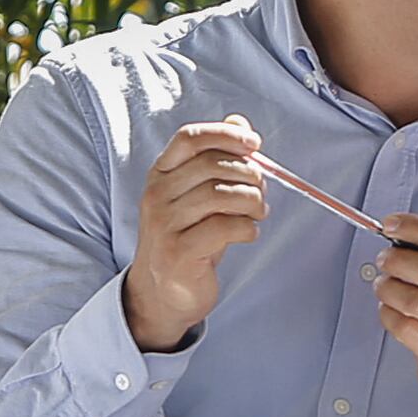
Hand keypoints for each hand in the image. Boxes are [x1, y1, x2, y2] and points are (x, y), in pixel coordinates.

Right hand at [119, 120, 269, 351]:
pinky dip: (247, 228)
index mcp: (161, 174)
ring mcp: (164, 224)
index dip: (226, 135)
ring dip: (252, 201)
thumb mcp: (198, 195)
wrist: (162, 293)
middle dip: (248, 174)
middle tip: (261, 190)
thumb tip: (239, 123)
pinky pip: (224, 227)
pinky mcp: (177, 252)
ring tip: (258, 212)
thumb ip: (216, 159)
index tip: (254, 144)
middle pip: (212, 165)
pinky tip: (248, 233)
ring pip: (220, 195)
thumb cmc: (186, 238)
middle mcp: (156, 195)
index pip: (190, 138)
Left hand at [373, 213, 417, 416]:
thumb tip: (401, 236)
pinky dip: (388, 314)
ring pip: (417, 300)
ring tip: (383, 285)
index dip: (417, 227)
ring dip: (390, 288)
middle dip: (399, 260)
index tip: (393, 224)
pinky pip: (406, 327)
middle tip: (384, 259)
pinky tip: (388, 310)